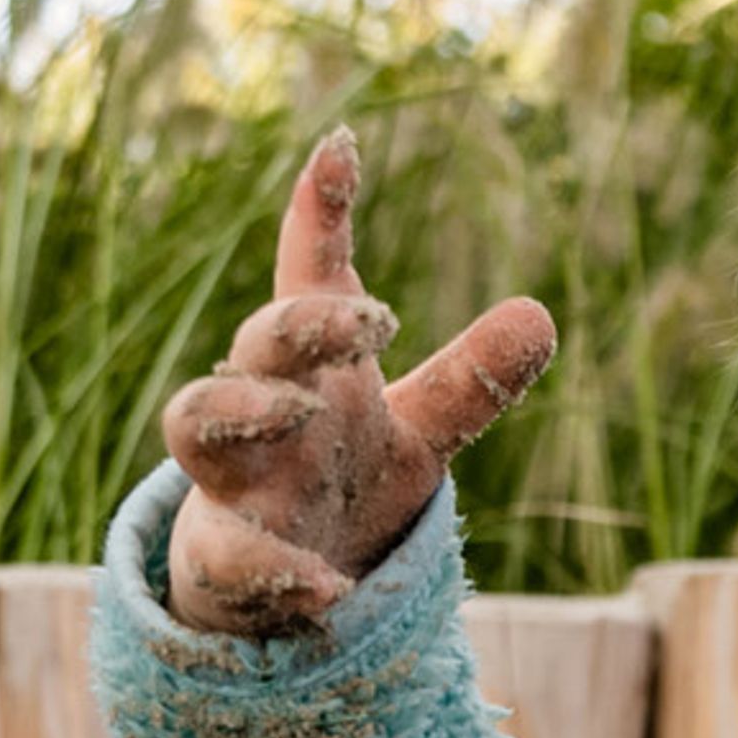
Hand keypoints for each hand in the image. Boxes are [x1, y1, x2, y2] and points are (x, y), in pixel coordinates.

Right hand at [162, 129, 556, 637]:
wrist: (279, 585)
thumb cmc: (342, 481)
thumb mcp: (418, 430)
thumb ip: (472, 381)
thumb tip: (541, 313)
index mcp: (316, 370)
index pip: (313, 278)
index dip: (324, 214)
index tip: (342, 147)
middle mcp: (263, 409)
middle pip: (259, 340)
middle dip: (303, 320)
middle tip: (372, 316)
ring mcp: (234, 482)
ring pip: (196, 425)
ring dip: (243, 410)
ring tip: (302, 413)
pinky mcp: (223, 561)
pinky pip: (230, 562)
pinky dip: (275, 572)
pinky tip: (327, 590)